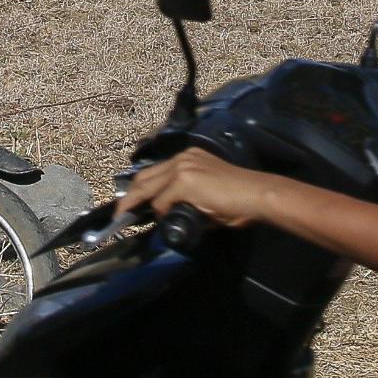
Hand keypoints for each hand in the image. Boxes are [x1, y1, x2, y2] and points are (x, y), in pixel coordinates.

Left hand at [116, 147, 281, 230]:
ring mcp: (182, 167)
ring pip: (147, 188)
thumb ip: (188, 201)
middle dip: (129, 197)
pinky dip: (158, 212)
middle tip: (120, 214)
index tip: (132, 204)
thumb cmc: (240, 200)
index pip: (155, 172)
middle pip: (144, 177)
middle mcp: (183, 158)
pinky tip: (162, 220)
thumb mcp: (208, 196)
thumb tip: (172, 216)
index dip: (140, 189)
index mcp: (189, 157)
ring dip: (137, 205)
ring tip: (126, 219)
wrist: (256, 195)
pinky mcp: (184, 181)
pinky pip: (161, 201)